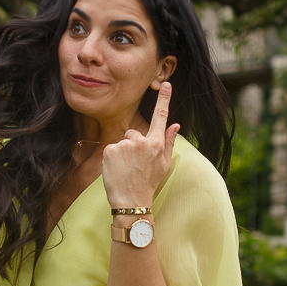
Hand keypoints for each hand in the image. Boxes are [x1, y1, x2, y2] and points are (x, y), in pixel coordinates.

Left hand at [101, 81, 179, 207]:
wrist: (131, 201)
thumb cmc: (149, 183)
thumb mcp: (164, 164)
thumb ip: (169, 142)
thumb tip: (176, 124)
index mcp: (157, 144)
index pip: (161, 117)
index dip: (164, 99)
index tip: (166, 84)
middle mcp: (142, 141)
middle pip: (133, 133)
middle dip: (133, 145)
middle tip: (135, 165)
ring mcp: (125, 145)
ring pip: (122, 142)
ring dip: (122, 153)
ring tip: (126, 170)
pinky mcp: (111, 149)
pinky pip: (111, 149)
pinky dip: (112, 158)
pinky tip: (117, 170)